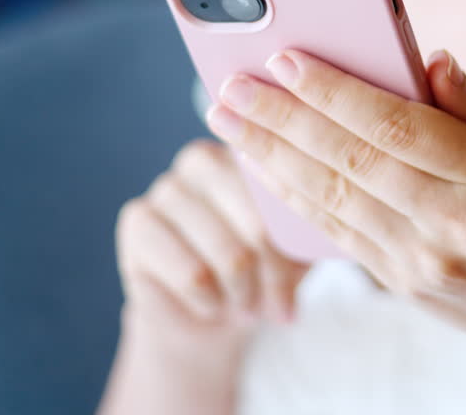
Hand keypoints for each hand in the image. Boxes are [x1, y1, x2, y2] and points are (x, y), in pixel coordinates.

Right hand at [115, 140, 308, 332]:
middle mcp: (202, 158)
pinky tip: (210, 303)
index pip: (286, 191)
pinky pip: (192, 273)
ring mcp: (166, 186)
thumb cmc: (262, 272)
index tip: (303, 273)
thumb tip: (327, 224)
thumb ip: (312, 228)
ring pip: (227, 253)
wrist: (209, 314)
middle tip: (278, 304)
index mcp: (248, 151)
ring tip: (245, 304)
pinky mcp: (137, 220)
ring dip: (243, 294)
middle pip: (258, 224)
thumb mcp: (299, 249)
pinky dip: (210, 302)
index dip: (297, 241)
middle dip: (273, 275)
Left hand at [204, 49, 465, 352]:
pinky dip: (293, 197)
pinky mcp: (401, 282)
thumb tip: (427, 58)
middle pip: (352, 161)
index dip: (336, 91)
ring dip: (272, 157)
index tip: (286, 59)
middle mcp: (454, 222)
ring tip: (230, 121)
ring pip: (333, 199)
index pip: (398, 125)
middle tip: (232, 87)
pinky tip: (262, 166)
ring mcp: (423, 259)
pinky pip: (336, 232)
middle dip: (282, 120)